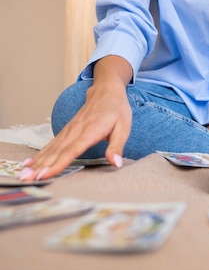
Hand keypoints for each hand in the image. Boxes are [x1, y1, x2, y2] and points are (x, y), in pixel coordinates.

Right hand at [19, 56, 132, 181]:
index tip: (45, 174)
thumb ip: (117, 147)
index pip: (72, 150)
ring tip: (24, 174)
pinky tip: (30, 162)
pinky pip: (52, 143)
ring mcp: (70, 129)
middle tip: (27, 179)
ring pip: (51, 148)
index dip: (58, 163)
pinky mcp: (67, 129)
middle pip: (57, 151)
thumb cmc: (117, 109)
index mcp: (91, 130)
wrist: (106, 90)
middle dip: (41, 166)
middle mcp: (77, 129)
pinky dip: (41, 153)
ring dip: (37, 161)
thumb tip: (116, 164)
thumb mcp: (124, 127)